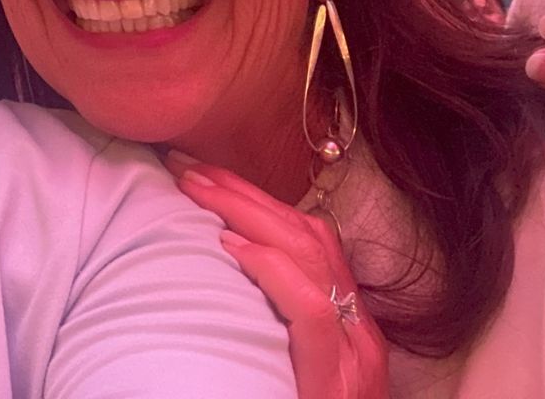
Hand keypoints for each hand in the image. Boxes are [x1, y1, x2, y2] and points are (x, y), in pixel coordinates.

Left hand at [166, 152, 388, 398]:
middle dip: (244, 194)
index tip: (201, 173)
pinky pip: (311, 312)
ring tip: (196, 191)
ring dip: (248, 215)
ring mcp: (353, 357)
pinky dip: (273, 272)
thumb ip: (273, 316)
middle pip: (308, 236)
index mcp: (349, 322)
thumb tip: (220, 263)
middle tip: (185, 167)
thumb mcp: (288, 361)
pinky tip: (232, 250)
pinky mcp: (335, 383)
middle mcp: (359, 332)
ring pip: (311, 259)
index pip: (309, 237)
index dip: (256, 198)